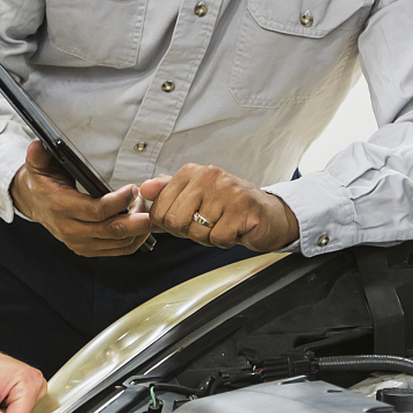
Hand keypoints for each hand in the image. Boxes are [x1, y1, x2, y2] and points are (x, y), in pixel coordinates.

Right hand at [9, 142, 151, 256]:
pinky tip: (141, 226)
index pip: (95, 210)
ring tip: (146, 211)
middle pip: (111, 230)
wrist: (32, 203)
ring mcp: (79, 242)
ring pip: (118, 243)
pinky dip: (133, 240)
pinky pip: (117, 250)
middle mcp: (70, 229)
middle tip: (151, 207)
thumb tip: (38, 146)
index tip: (133, 189)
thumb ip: (38, 155)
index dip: (118, 202)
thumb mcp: (37, 165)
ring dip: (138, 230)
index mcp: (60, 207)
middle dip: (137, 221)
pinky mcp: (86, 249)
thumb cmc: (41, 182)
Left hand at [138, 163, 299, 251]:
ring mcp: (227, 190)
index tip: (189, 219)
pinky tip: (235, 229)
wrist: (269, 215)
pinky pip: (218, 238)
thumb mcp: (195, 196)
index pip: (160, 209)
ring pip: (197, 232)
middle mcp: (209, 176)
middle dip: (189, 232)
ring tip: (224, 224)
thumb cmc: (230, 208)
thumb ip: (168, 191)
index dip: (171, 224)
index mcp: (192, 172)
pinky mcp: (242, 209)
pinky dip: (226, 241)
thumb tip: (144, 188)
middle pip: (175, 220)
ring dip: (210, 237)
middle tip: (208, 223)